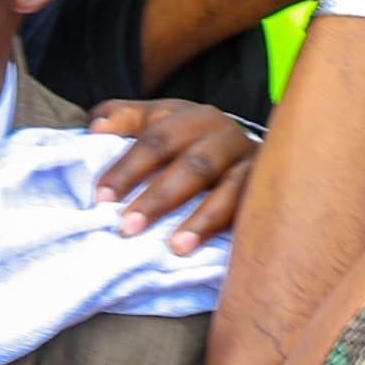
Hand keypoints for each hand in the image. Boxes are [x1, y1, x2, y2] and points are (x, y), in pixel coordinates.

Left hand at [82, 96, 255, 253]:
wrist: (257, 146)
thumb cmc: (186, 142)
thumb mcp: (155, 122)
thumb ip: (123, 119)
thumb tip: (96, 128)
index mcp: (187, 116)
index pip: (154, 135)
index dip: (127, 166)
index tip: (101, 196)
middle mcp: (221, 133)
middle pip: (190, 164)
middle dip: (158, 197)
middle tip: (127, 226)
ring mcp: (250, 160)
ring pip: (228, 189)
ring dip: (201, 219)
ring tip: (175, 246)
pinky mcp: (268, 188)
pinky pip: (253, 209)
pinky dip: (234, 229)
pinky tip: (215, 248)